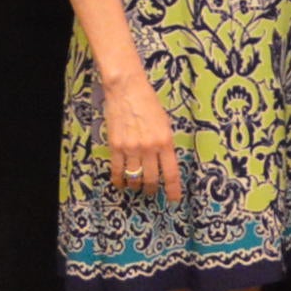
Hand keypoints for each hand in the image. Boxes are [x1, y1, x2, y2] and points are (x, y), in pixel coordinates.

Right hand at [101, 65, 181, 202]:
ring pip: (135, 177)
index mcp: (166, 141)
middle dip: (153, 189)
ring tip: (137, 187)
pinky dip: (119, 180)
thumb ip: (165, 142)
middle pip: (152, 178)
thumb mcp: (165, 123)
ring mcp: (131, 149)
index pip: (172, 172)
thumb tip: (165, 159)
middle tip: (152, 193)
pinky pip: (117, 170)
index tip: (174, 200)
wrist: (127, 91)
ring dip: (136, 185)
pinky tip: (120, 184)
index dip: (173, 189)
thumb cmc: (149, 103)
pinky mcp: (116, 147)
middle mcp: (149, 148)